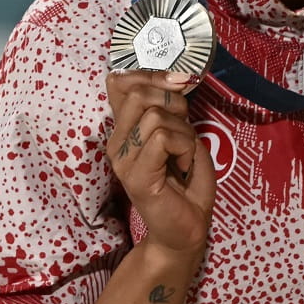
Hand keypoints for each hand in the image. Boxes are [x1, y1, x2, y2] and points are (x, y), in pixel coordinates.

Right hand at [105, 70, 214, 256]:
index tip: (178, 85)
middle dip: (174, 103)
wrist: (187, 228)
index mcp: (124, 129)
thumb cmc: (187, 182)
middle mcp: (116, 143)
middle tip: (184, 132)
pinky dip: (184, 148)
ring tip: (183, 156)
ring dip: (184, 132)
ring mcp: (123, 161)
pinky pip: (162, 138)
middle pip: (138, 94)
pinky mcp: (136, 177)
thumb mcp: (182, 134)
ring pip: (155, 116)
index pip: (120, 82)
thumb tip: (175, 77)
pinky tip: (183, 167)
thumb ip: (170, 108)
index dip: (151, 75)